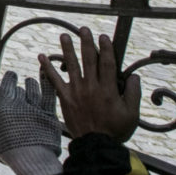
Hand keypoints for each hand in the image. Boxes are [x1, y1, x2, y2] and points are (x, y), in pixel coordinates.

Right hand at [0, 71, 61, 174]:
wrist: (35, 161)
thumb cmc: (10, 150)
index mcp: (5, 108)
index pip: (7, 85)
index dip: (9, 78)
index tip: (10, 75)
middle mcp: (21, 104)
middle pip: (19, 89)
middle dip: (17, 87)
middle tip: (16, 89)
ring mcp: (37, 108)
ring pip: (34, 88)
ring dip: (31, 84)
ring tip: (30, 83)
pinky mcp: (51, 114)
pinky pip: (50, 94)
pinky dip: (48, 84)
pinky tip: (47, 77)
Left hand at [40, 28, 140, 142]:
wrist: (96, 145)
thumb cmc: (116, 130)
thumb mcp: (132, 113)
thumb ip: (133, 93)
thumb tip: (134, 76)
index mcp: (108, 89)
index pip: (107, 63)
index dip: (105, 48)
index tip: (103, 36)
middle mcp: (91, 87)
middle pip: (89, 60)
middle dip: (86, 43)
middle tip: (84, 29)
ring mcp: (77, 92)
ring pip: (71, 66)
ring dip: (67, 49)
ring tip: (64, 35)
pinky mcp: (65, 98)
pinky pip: (54, 80)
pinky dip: (47, 68)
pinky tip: (41, 56)